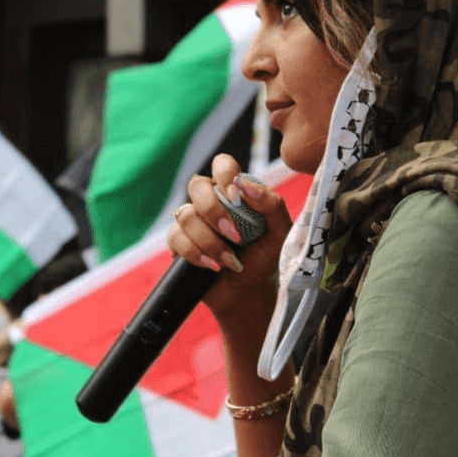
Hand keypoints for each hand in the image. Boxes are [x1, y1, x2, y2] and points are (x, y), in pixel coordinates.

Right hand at [167, 154, 291, 321]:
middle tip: (235, 236)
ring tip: (229, 261)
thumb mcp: (281, 231)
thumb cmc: (266, 258)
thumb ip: (271, 204)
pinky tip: (213, 267)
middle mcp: (209, 201)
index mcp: (233, 191)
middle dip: (213, 211)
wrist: (249, 292)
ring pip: (185, 215)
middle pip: (196, 185)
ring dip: (209, 241)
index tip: (236, 198)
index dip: (224, 174)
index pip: (222, 164)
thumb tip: (245, 186)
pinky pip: (176, 239)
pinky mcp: (178, 242)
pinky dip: (197, 255)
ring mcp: (191, 221)